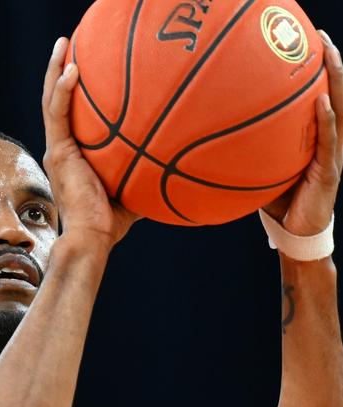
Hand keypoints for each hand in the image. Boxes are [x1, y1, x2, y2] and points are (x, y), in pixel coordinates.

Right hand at [42, 37, 139, 248]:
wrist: (93, 236)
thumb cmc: (111, 220)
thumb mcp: (133, 189)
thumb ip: (145, 172)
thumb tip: (177, 165)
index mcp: (73, 154)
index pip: (69, 114)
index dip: (73, 90)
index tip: (83, 66)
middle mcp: (60, 147)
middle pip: (56, 100)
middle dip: (60, 70)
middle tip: (68, 44)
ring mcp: (57, 148)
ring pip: (51, 100)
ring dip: (56, 70)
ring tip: (63, 43)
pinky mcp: (58, 151)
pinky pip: (57, 113)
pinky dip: (63, 91)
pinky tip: (72, 69)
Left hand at [264, 31, 342, 235]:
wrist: (293, 231)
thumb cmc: (277, 200)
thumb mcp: (261, 169)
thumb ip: (249, 151)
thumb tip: (213, 136)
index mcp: (313, 139)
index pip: (318, 98)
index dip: (317, 73)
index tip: (308, 44)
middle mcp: (327, 141)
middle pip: (334, 95)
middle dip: (331, 65)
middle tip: (322, 37)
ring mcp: (332, 154)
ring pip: (339, 110)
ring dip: (337, 81)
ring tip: (330, 55)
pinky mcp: (329, 171)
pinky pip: (329, 141)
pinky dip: (327, 121)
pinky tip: (323, 102)